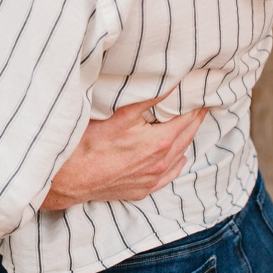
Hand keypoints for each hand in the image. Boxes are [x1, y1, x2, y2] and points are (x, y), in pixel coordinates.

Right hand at [42, 92, 207, 210]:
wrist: (69, 178)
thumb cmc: (90, 144)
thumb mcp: (119, 115)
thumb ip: (148, 98)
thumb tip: (171, 83)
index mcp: (160, 143)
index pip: (187, 120)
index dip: (196, 106)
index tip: (203, 95)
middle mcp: (161, 163)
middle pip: (187, 137)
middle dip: (195, 120)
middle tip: (202, 105)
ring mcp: (152, 179)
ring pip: (180, 156)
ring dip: (186, 139)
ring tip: (189, 125)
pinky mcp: (142, 190)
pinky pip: (169, 176)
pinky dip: (177, 163)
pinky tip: (178, 157)